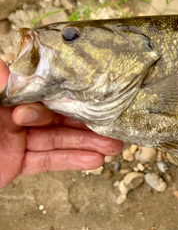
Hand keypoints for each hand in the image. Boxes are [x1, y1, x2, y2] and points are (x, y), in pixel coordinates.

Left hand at [0, 59, 123, 188]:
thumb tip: (17, 66)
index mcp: (4, 93)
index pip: (44, 90)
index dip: (70, 94)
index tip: (94, 95)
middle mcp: (13, 113)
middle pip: (58, 116)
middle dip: (87, 122)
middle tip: (114, 124)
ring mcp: (16, 139)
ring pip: (58, 139)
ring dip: (87, 143)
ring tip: (114, 146)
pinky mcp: (16, 163)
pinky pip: (47, 161)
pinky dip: (71, 161)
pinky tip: (92, 160)